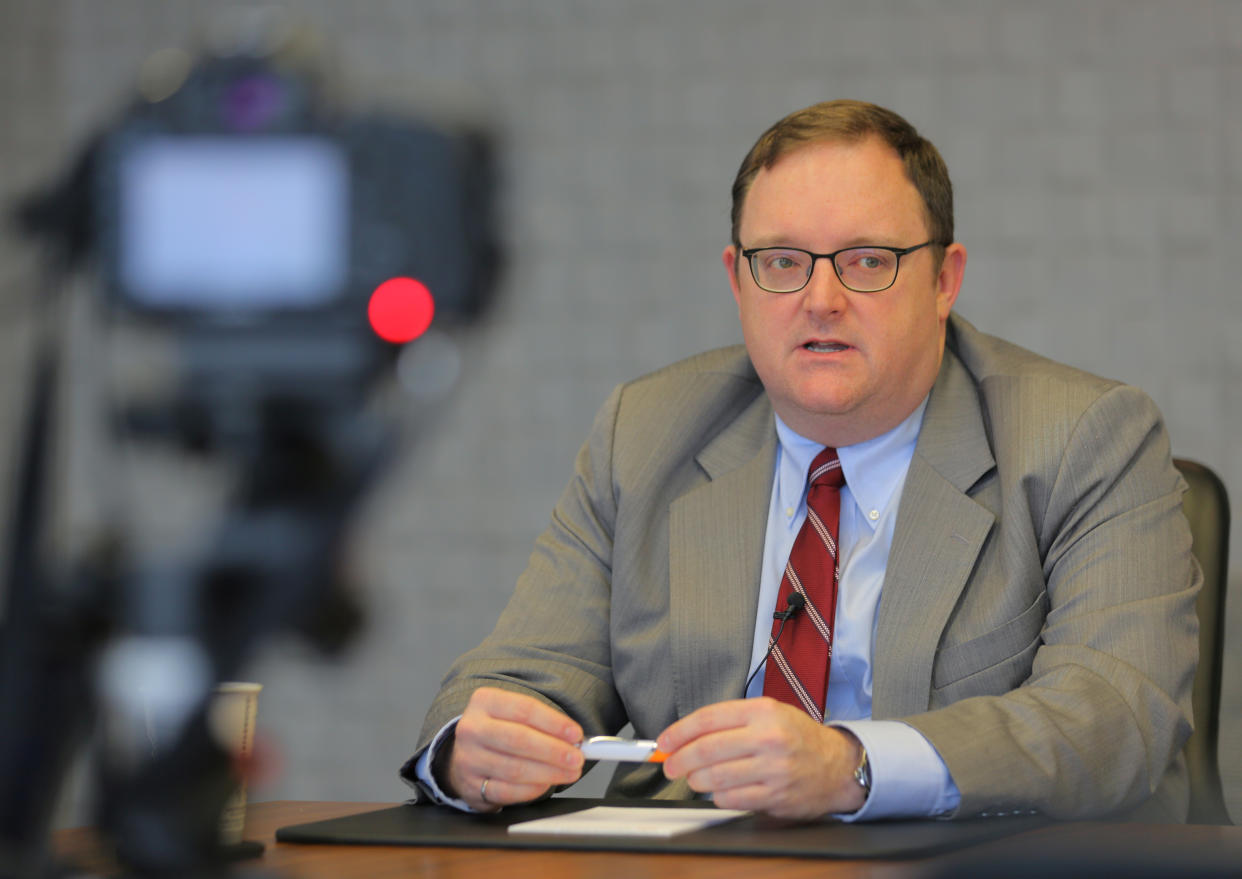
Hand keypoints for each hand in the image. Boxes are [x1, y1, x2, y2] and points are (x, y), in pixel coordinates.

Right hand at [444, 687, 584, 811]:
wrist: (466, 754)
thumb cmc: (499, 731)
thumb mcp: (513, 715)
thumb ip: (542, 723)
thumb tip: (574, 739)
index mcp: (485, 701)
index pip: (525, 709)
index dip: (554, 723)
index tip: (576, 734)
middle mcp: (472, 729)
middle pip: (519, 739)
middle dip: (553, 750)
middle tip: (577, 758)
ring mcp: (469, 758)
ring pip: (515, 768)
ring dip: (549, 772)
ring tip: (569, 772)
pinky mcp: (471, 785)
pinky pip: (507, 791)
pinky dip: (531, 789)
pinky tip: (546, 784)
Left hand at [657, 697, 865, 819]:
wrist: (838, 765)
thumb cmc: (798, 738)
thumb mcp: (770, 713)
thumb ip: (731, 721)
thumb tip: (686, 735)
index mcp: (763, 711)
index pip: (708, 719)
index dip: (679, 732)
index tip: (664, 742)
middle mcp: (768, 738)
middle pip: (707, 749)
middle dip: (680, 759)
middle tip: (670, 765)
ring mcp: (773, 768)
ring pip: (716, 777)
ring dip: (696, 780)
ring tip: (694, 779)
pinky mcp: (775, 795)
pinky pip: (732, 799)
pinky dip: (718, 797)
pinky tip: (719, 791)